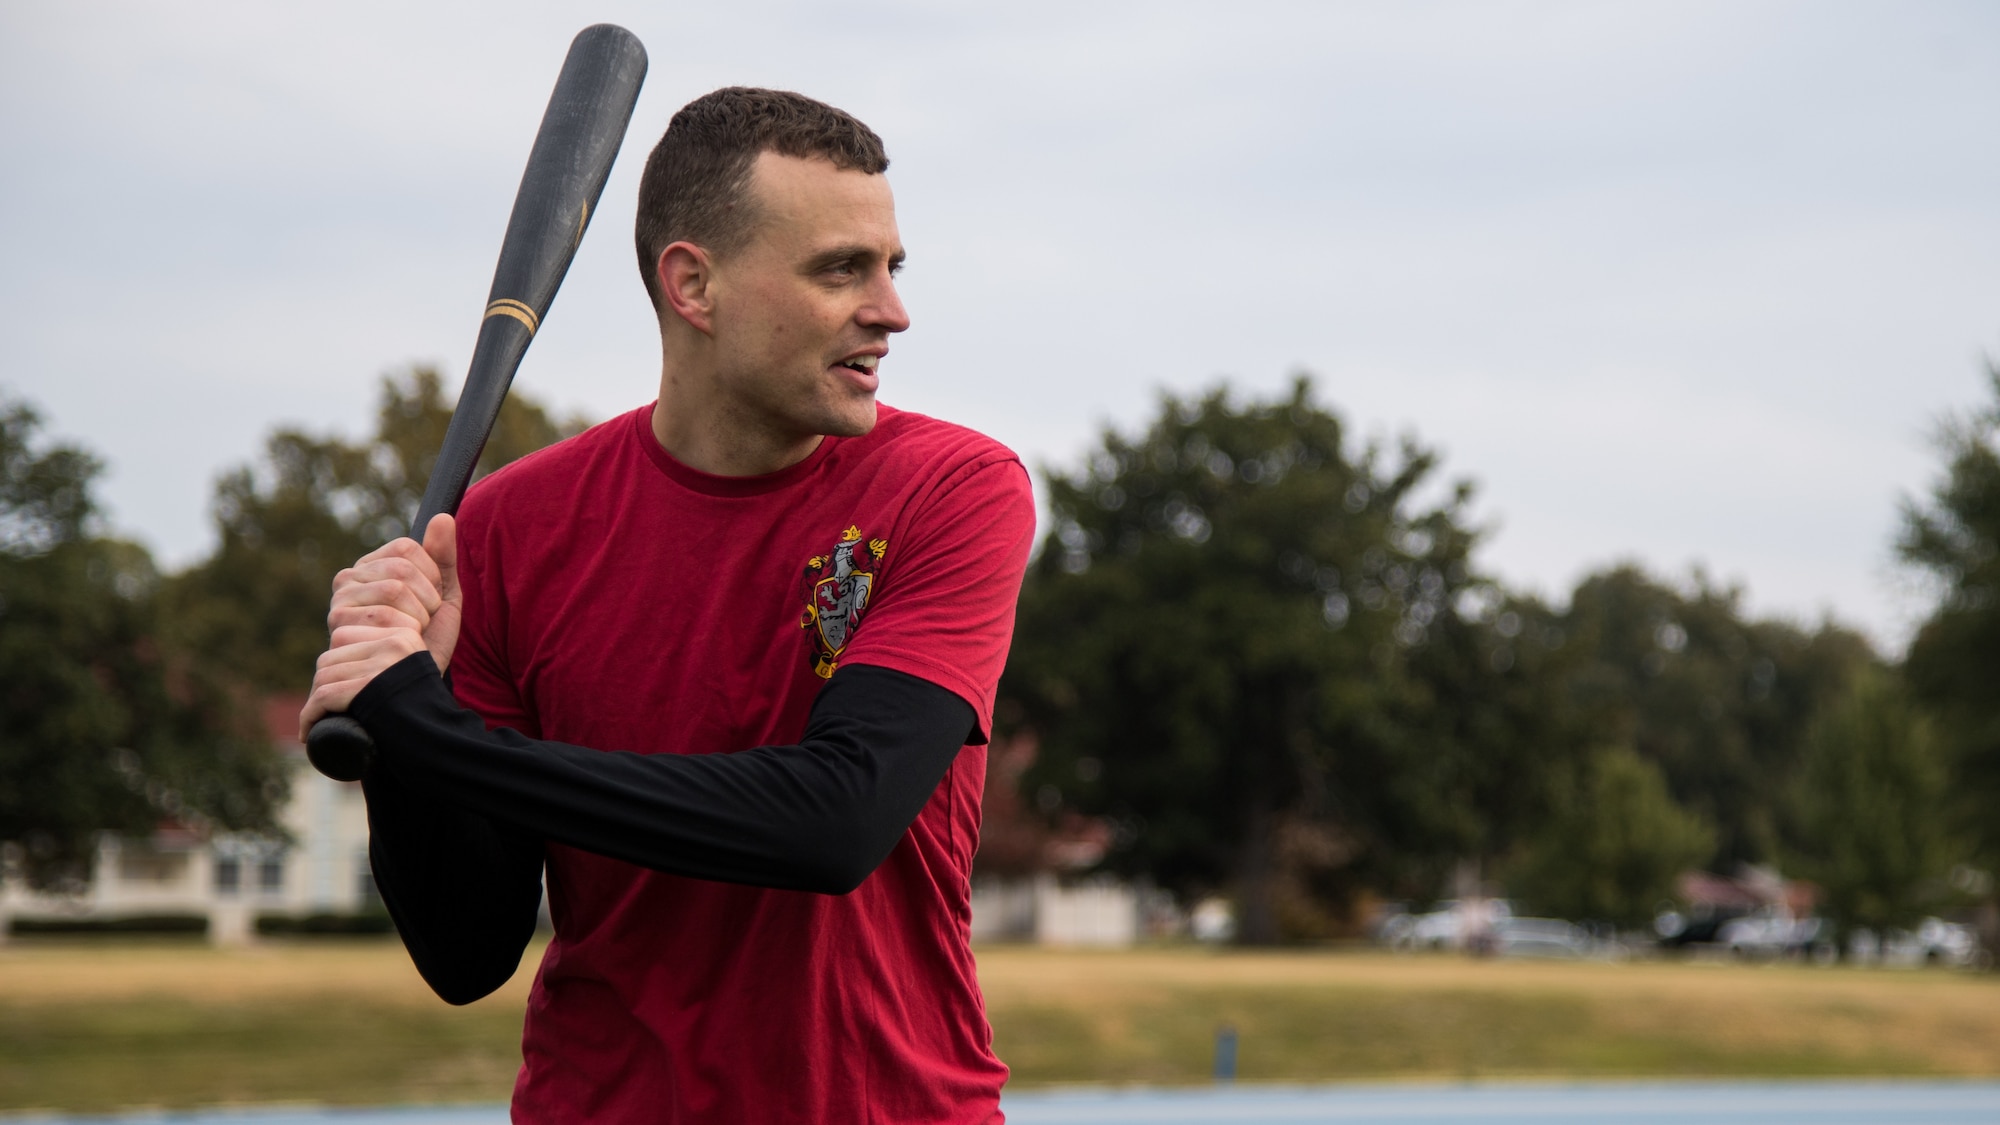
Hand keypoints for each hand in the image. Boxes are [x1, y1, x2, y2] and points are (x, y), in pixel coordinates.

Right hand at [298, 515, 460, 738]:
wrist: (409, 690)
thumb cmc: (426, 643)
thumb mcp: (443, 599)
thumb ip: (443, 558)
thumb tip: (442, 517)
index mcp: (367, 569)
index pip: (406, 548)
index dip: (431, 576)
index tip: (431, 602)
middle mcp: (345, 584)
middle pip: (402, 570)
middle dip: (428, 602)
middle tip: (421, 626)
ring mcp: (338, 610)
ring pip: (395, 593)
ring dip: (419, 622)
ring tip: (410, 639)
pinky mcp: (338, 634)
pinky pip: (387, 622)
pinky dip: (408, 639)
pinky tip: (400, 652)